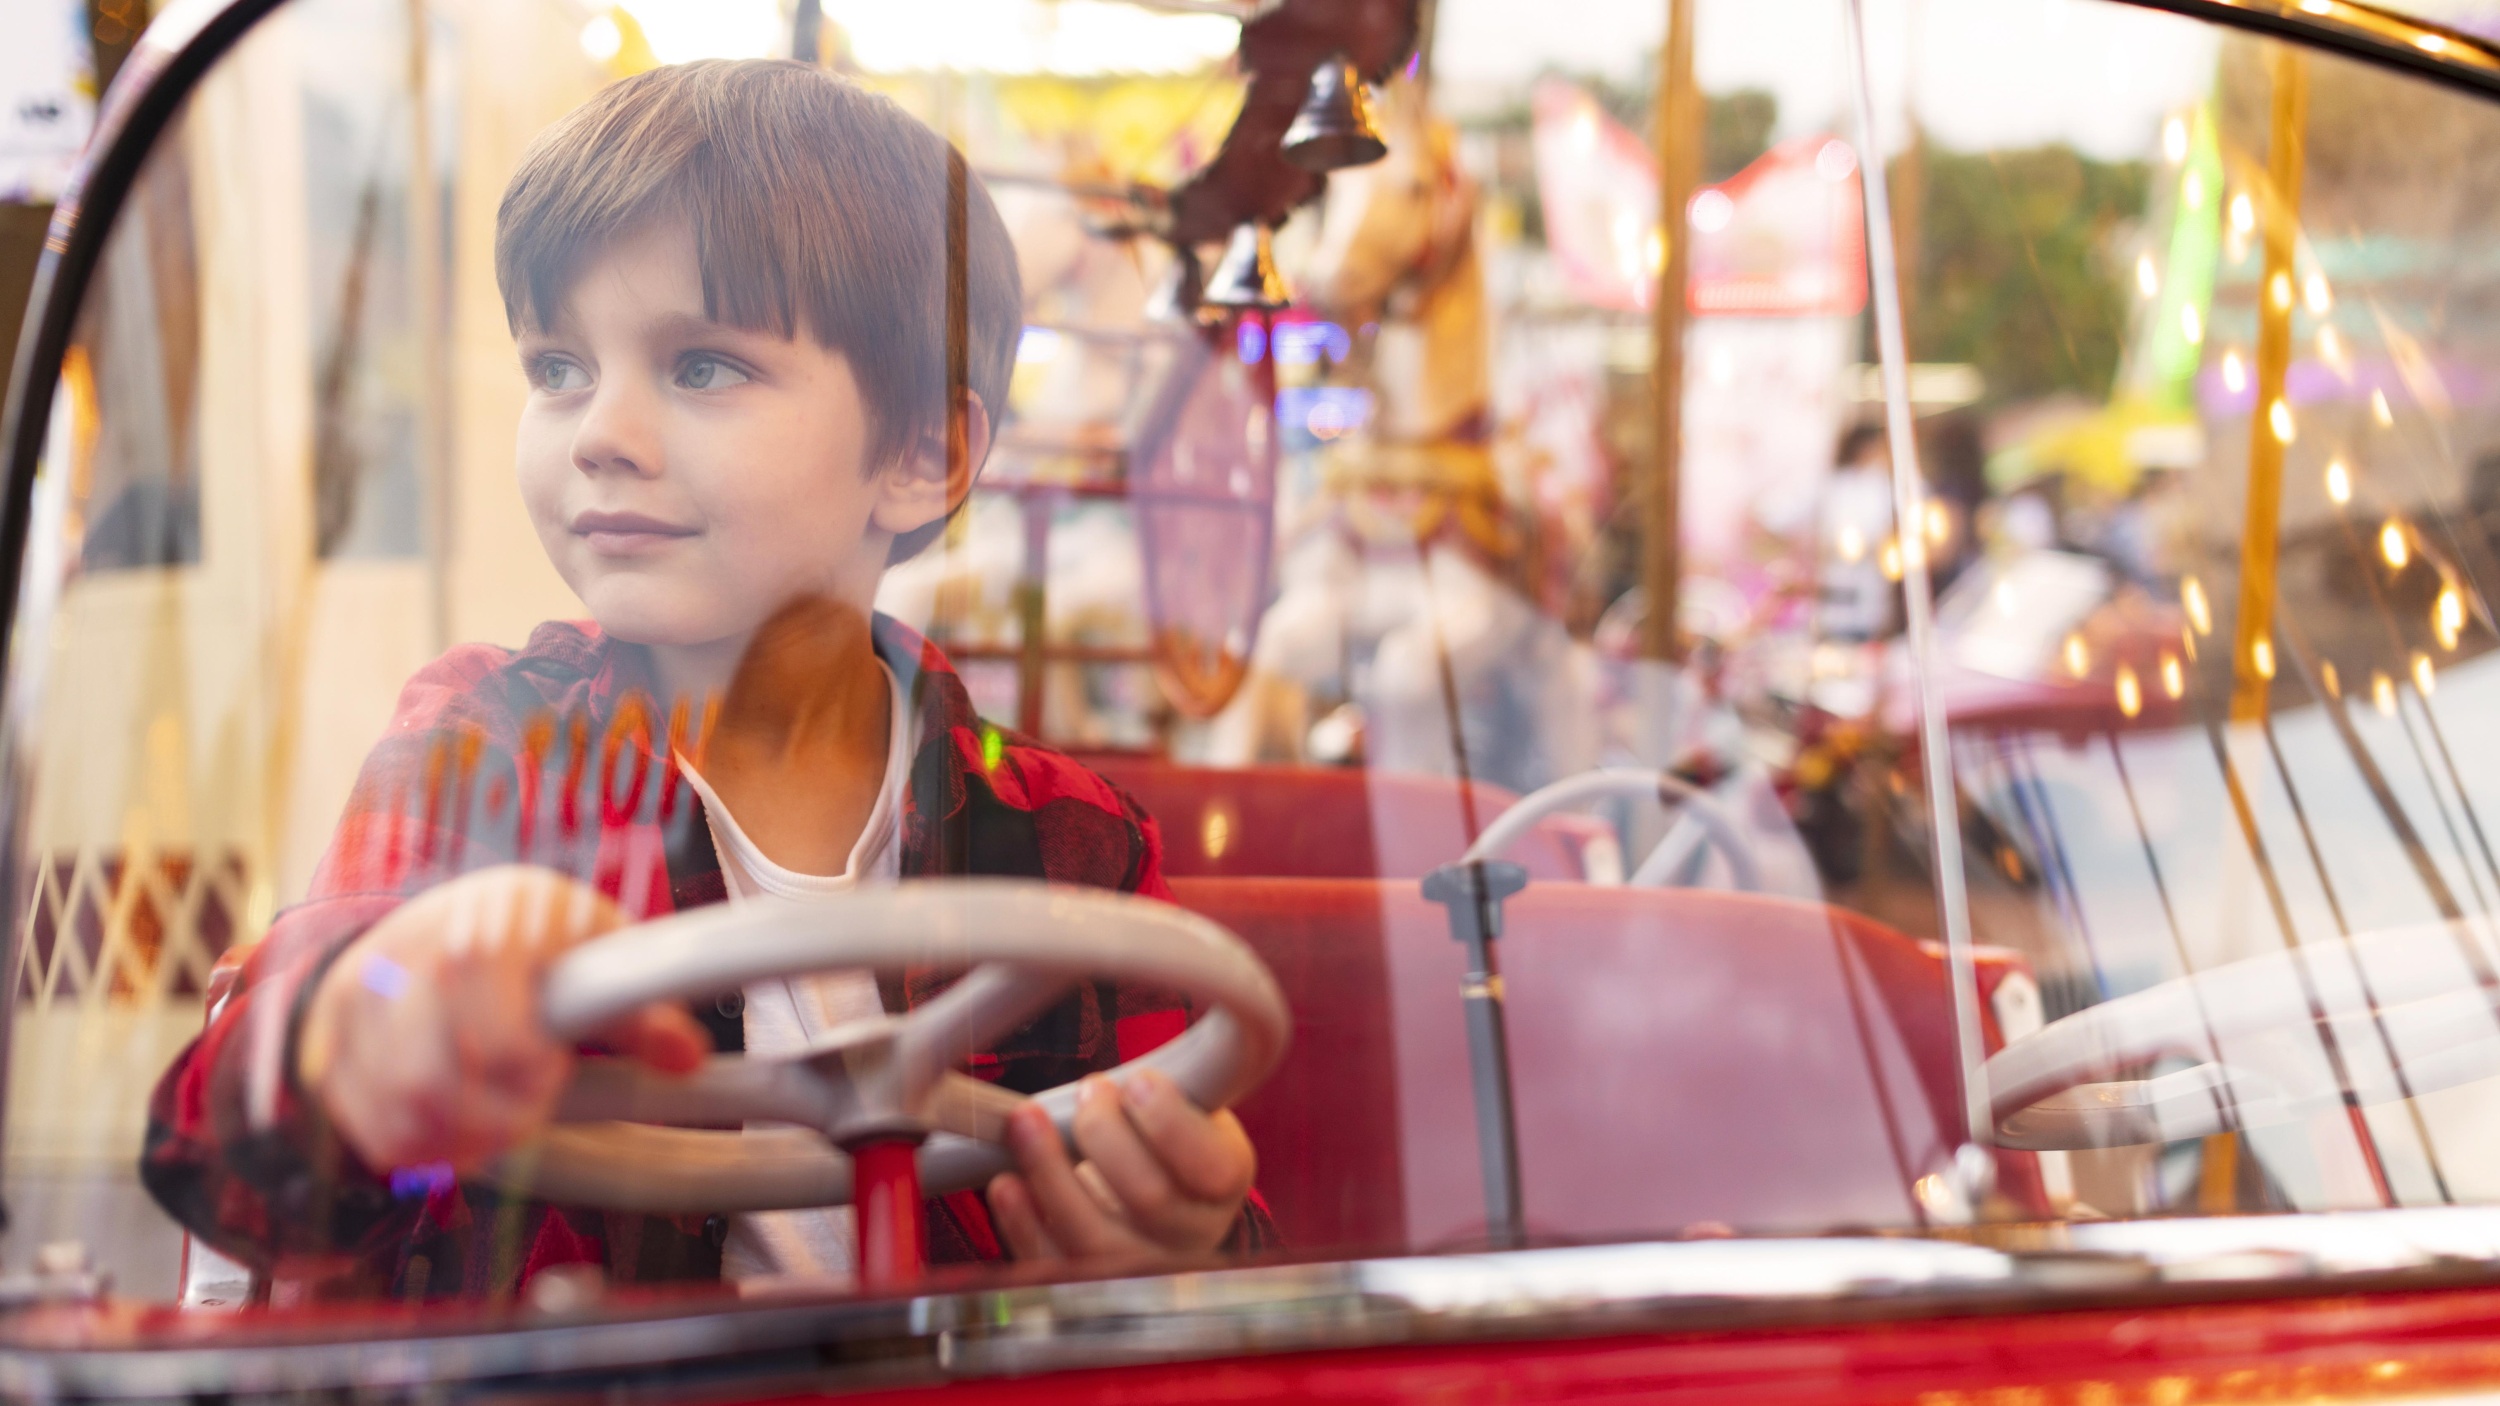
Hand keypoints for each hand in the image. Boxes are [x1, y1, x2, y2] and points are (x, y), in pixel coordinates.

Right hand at [297, 865, 707, 1173]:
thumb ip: (640, 1005)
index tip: (549, 1071)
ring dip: (457, 1137)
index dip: (529, 1076)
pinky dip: (418, 1146)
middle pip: (437, 1085)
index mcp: (485, 931)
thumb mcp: (594, 944)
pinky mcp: (330, 1045)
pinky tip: (454, 1129)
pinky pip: (370, 1126)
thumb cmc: (529, 933)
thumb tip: (686, 1056)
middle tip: (527, 1110)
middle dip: (494, 1116)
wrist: (434, 916)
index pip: (495, 1038)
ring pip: (400, 1112)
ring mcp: (358, 1006)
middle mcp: (407, 962)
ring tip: (496, 1119)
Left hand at [984, 1068, 1255, 1264]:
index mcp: (1224, 1186)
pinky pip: (1050, 1264)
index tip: (1137, 1081)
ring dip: (1051, 1173)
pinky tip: (1007, 1182)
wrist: (1153, 1195)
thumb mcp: (1189, 1109)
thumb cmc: (1166, 1139)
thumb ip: (1164, 1095)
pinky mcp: (1086, 1283)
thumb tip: (1109, 1081)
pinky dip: (1021, 1223)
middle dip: (1107, 1134)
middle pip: (1150, 1198)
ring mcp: (1139, 1268)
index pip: (1213, 1168)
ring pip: (1093, 1239)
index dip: (1169, 1123)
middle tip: (1089, 1092)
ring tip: (1026, 1122)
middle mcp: (1191, 1238)